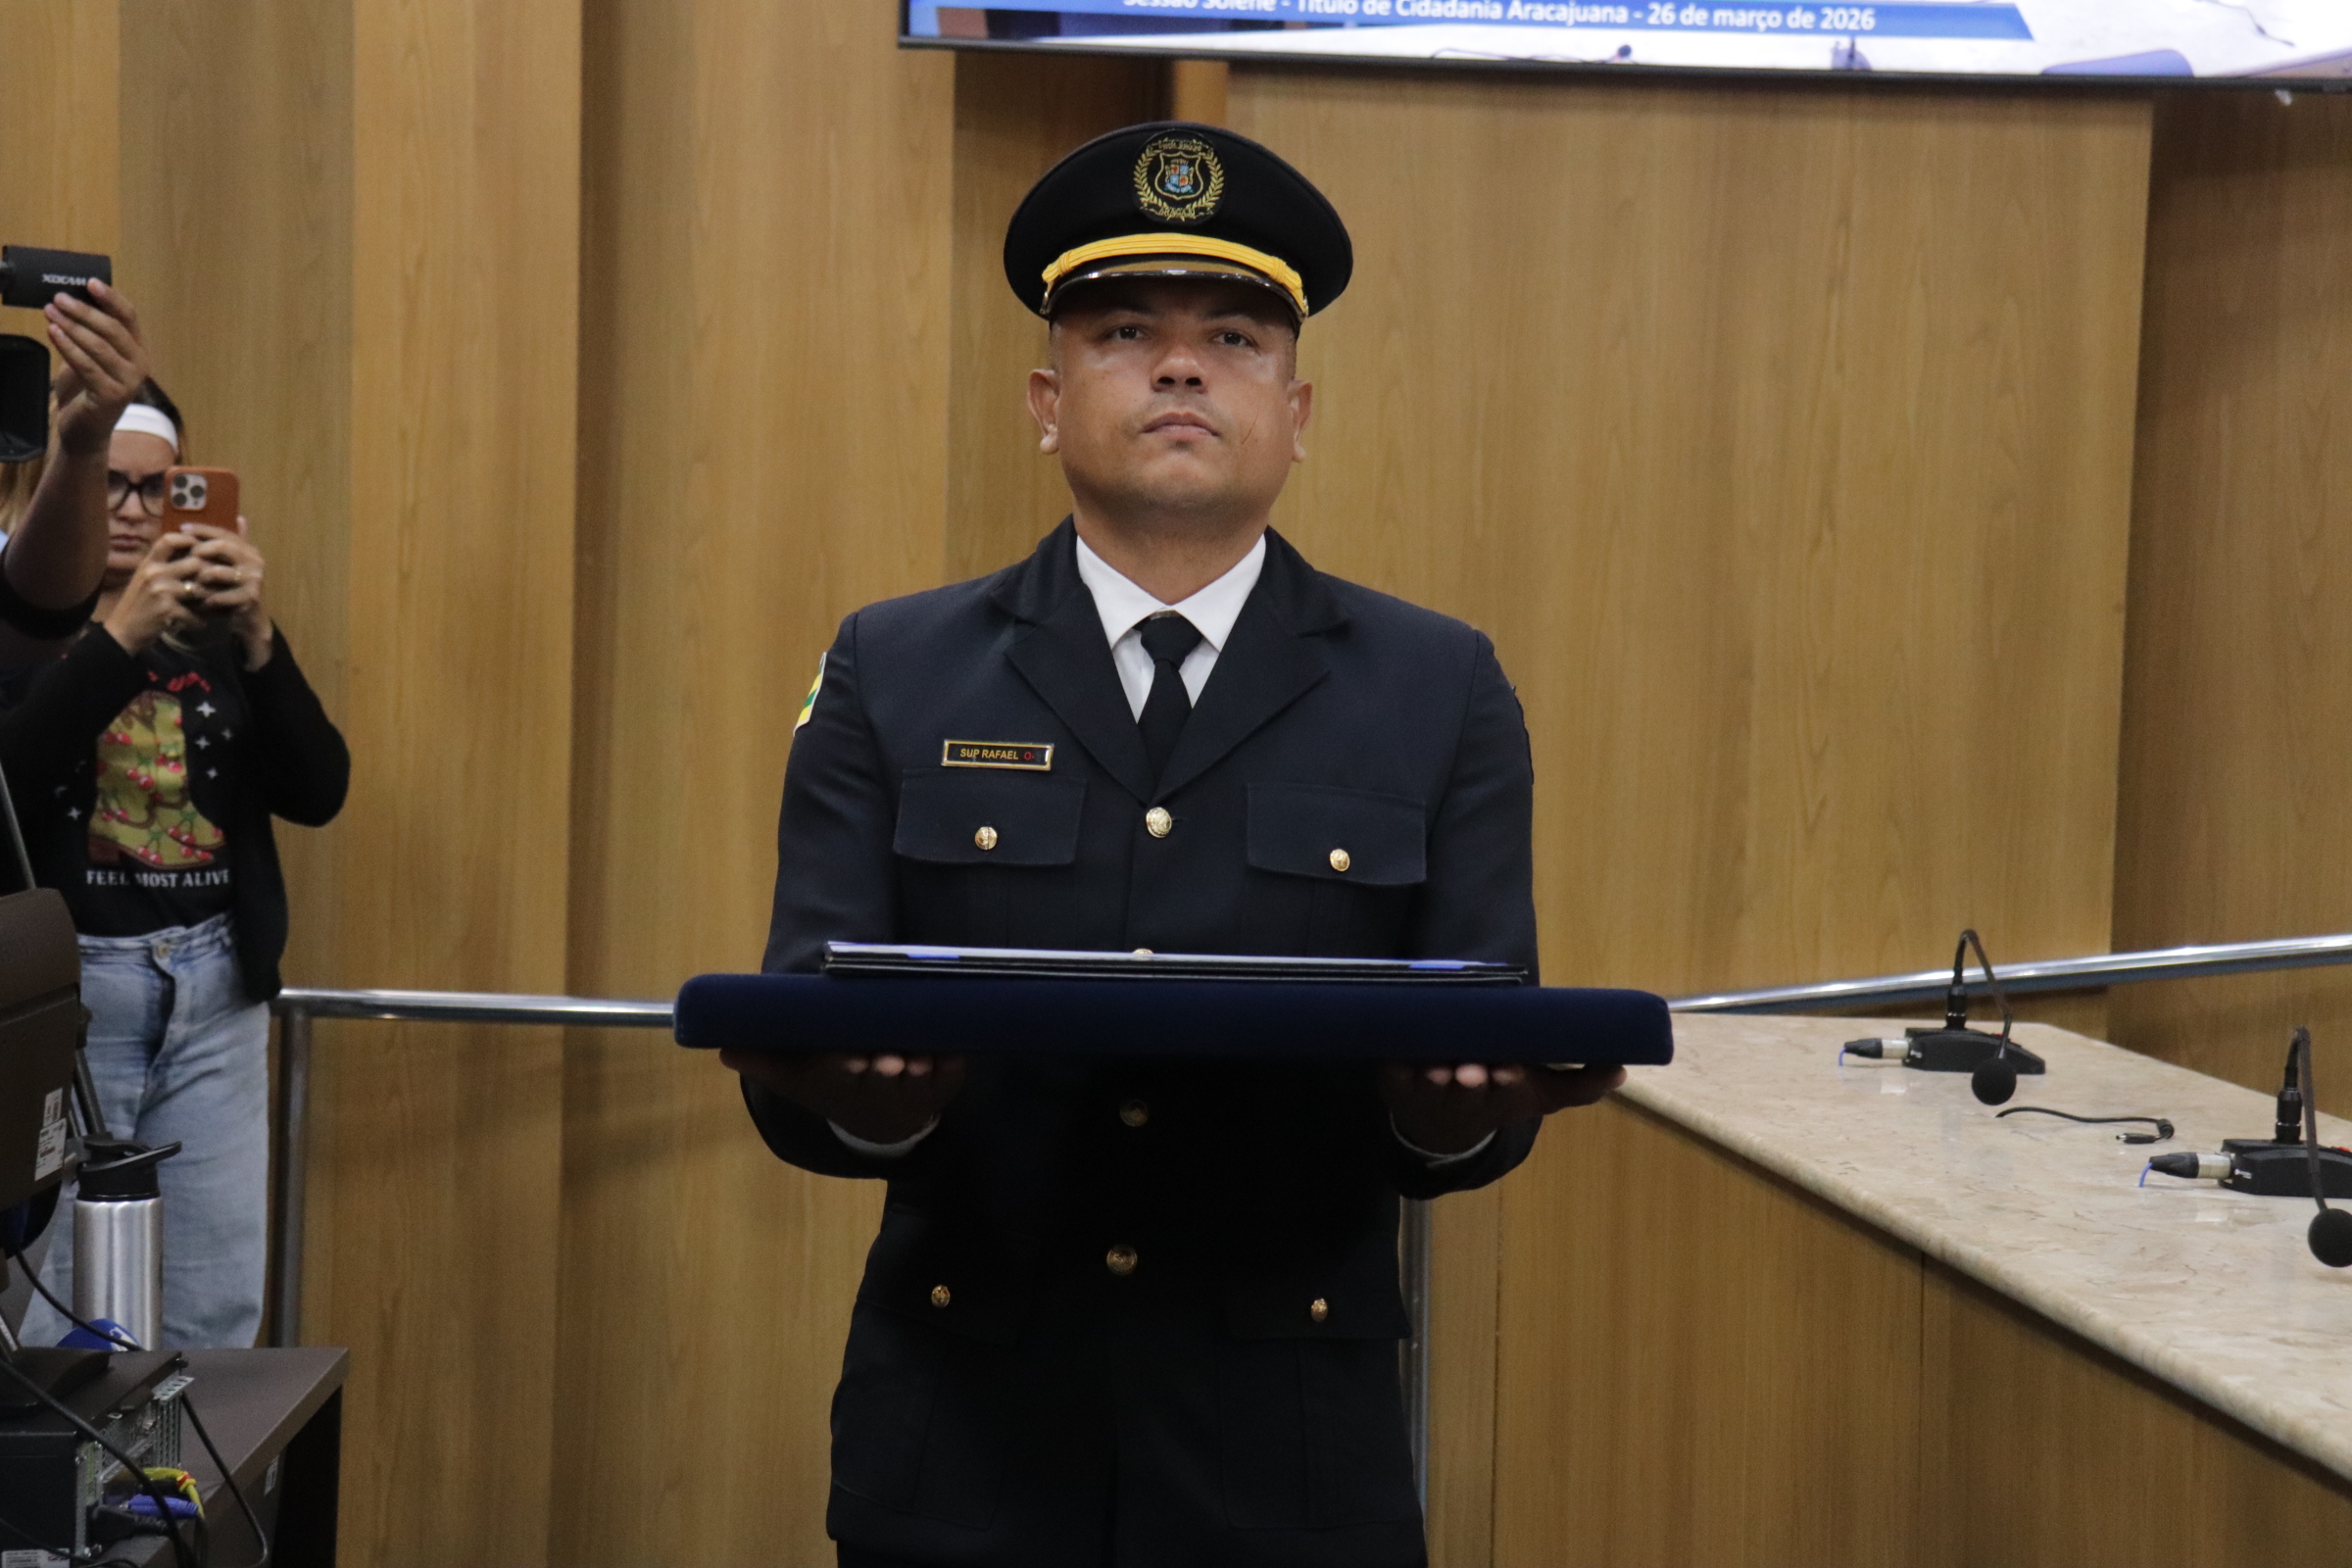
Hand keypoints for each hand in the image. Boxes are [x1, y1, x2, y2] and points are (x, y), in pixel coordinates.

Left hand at [46, 281, 147, 455]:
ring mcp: (127, 382)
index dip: (111, 298)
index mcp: (138, 351)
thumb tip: (72, 300)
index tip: (90, 282)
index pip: (129, 317)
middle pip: (113, 329)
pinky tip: (53, 333)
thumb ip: (90, 333)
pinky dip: (68, 346)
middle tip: (59, 299)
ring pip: (99, 346)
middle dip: (84, 311)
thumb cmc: (87, 390)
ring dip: (71, 326)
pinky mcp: (110, 396)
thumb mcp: (92, 356)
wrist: (86, 430)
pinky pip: (86, 365)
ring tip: (50, 312)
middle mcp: (139, 365)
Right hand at [100, 532, 202, 652]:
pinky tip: (199, 624)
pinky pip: (195, 613)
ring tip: (212, 606)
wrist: (122, 631)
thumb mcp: (146, 577)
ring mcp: (160, 590)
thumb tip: (194, 551)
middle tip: (219, 585)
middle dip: (210, 575)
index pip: (169, 540)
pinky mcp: (166, 610)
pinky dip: (199, 621)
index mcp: (148, 563)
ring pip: (200, 589)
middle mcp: (154, 572)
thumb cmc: (138, 603)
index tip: (204, 549)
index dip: (189, 540)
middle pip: (195, 563)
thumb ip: (165, 565)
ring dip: (209, 600)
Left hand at [182, 522, 271, 667]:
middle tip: (184, 556)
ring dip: (198, 578)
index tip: (182, 529)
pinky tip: (197, 603)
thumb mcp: (233, 566)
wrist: (250, 621)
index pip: (224, 533)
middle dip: (200, 550)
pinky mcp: (249, 599)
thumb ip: (232, 544)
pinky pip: (218, 596)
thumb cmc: (234, 591)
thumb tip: (240, 517)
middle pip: (223, 547)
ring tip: (188, 584)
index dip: (203, 529)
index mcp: (249, 551)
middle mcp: (255, 562)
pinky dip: (205, 599)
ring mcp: (254, 580)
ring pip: (216, 572)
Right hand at [720, 1047, 967, 1145]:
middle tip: (888, 1058)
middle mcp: (881, 1093)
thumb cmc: (835, 1087)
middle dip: (885, 1070)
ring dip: (921, 1072)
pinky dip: (953, 1065)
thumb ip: (765, 1061)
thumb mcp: (798, 1077)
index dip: (846, 1069)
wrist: (880, 1120)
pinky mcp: (945, 1083)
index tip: (850, 1060)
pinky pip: (953, 1074)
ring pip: (920, 1081)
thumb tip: (724, 1050)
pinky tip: (951, 1051)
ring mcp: (916, 1090)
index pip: (841, 1077)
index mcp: (843, 1086)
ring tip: (919, 1058)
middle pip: (883, 1080)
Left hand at [1379, 1060, 1627, 1156]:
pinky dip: (1395, 1068)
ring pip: (1429, 1086)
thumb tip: (1622, 1069)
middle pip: (1467, 1089)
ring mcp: (1425, 1090)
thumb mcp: (1539, 1093)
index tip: (1510, 1072)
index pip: (1506, 1089)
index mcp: (1498, 1096)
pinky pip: (1391, 1074)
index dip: (1507, 1082)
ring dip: (1435, 1078)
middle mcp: (1462, 1097)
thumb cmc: (1496, 1098)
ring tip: (1441, 1068)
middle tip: (1476, 1071)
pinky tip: (1402, 1057)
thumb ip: (1579, 1083)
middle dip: (1472, 1080)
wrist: (1441, 1127)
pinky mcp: (1394, 1080)